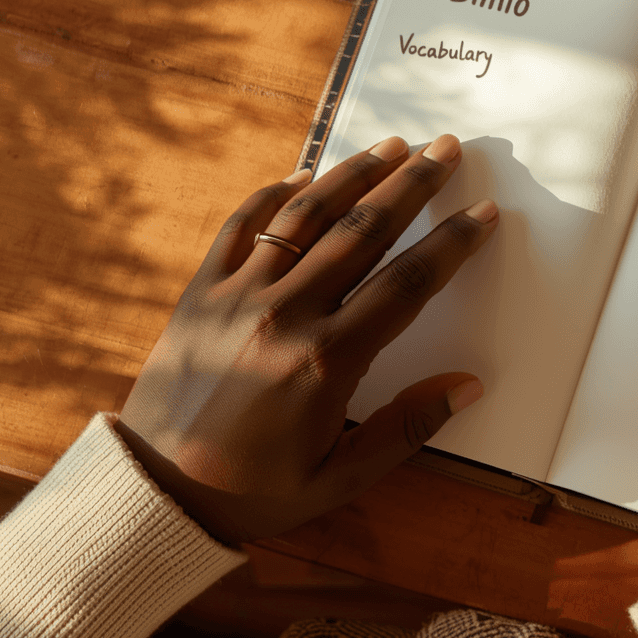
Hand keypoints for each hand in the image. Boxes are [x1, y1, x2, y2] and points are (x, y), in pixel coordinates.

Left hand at [115, 134, 497, 544]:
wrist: (154, 492)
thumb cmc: (253, 490)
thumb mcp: (341, 477)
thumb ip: (407, 428)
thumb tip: (469, 386)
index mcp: (326, 361)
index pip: (407, 284)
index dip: (451, 244)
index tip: (482, 213)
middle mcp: (284, 314)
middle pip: (363, 232)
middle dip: (412, 186)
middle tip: (446, 150)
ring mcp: (237, 296)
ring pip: (305, 216)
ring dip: (353, 174)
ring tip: (392, 145)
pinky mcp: (199, 292)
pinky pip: (241, 227)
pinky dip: (273, 194)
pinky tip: (304, 173)